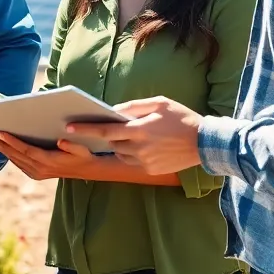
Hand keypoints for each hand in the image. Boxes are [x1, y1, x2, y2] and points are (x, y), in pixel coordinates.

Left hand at [0, 132, 100, 180]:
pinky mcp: (36, 174)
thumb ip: (71, 146)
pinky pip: (19, 163)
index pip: (25, 150)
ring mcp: (37, 173)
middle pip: (15, 155)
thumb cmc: (83, 155)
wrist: (87, 170)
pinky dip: (9, 154)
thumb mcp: (82, 149)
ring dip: (1, 149)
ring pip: (14, 160)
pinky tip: (1, 146)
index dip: (11, 141)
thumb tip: (61, 140)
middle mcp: (40, 169)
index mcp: (48, 161)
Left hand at [66, 96, 202, 173]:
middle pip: (111, 143)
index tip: (68, 126)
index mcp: (139, 130)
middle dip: (105, 135)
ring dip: (118, 145)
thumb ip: (133, 106)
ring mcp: (144, 162)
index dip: (85, 129)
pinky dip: (131, 153)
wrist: (205, 143)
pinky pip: (132, 162)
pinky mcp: (150, 170)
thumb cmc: (181, 118)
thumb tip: (112, 110)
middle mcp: (139, 148)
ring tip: (127, 135)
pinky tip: (141, 145)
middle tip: (102, 127)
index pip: (105, 130)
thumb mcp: (159, 103)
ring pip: (120, 154)